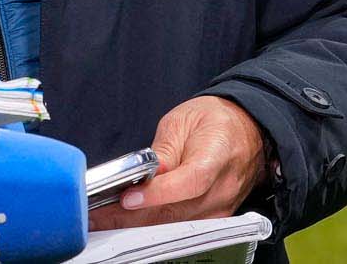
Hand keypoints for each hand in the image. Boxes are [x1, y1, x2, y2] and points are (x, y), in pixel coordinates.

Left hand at [88, 96, 267, 231]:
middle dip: (133, 217)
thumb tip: (142, 174)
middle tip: (99, 216)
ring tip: (106, 221)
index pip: (189, 182)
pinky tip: (131, 223)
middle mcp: (223, 188)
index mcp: (217, 155)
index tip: (128, 198)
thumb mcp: (183, 121)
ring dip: (139, 225)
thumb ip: (162, 150)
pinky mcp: (217, 217)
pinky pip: (184, 227)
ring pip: (177, 225)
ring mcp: (222, 207)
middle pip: (177, 212)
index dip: (158, 194)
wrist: (247, 129)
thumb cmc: (216, 120)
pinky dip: (156, 227)